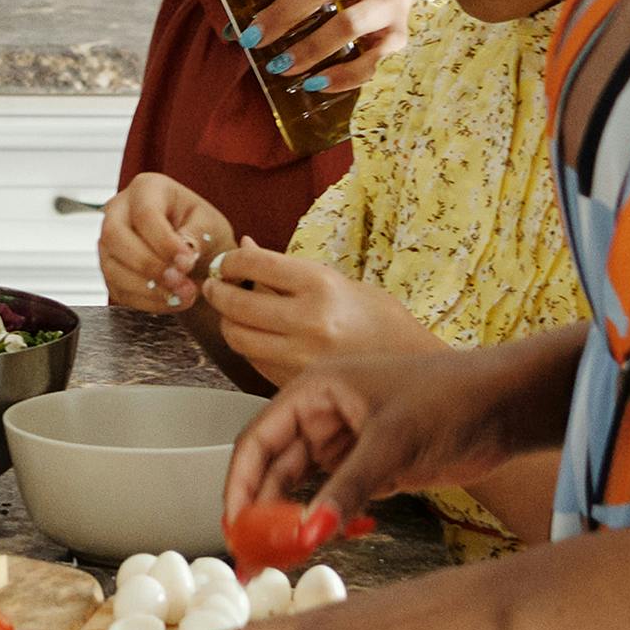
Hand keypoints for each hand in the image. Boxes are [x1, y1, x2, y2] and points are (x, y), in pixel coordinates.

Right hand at [96, 173, 234, 316]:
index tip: (188, 262)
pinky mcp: (110, 270)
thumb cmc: (204, 231)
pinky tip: (173, 302)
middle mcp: (119, 211)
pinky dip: (147, 302)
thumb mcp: (211, 225)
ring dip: (148, 288)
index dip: (164, 241)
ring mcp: (109, 242)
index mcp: (146, 188)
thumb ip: (197, 235)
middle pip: (114, 236)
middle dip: (148, 265)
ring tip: (184, 296)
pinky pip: (118, 290)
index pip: (144, 213)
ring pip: (111, 266)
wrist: (199, 255)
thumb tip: (184, 253)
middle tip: (180, 283)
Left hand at [200, 247, 441, 385]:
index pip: (253, 263)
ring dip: (228, 321)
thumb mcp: (337, 280)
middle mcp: (309, 321)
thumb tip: (244, 246)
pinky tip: (257, 336)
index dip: (229, 261)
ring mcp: (302, 356)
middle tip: (215, 285)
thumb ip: (286, 269)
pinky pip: (254, 361)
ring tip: (233, 311)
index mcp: (320, 285)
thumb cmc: (380, 319)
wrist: (413, 365)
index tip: (226, 262)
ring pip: (238, 337)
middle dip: (218, 291)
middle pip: (236, 304)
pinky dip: (248, 347)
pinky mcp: (298, 383)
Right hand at [221, 341, 549, 543]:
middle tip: (256, 555)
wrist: (508, 406)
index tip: (235, 525)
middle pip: (276, 468)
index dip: (240, 484)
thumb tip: (308, 532)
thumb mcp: (392, 443)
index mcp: (314, 391)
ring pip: (305, 488)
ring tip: (286, 557)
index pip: (257, 440)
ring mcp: (348, 444)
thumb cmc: (450, 398)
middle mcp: (323, 416)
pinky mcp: (373, 468)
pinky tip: (330, 540)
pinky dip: (329, 521)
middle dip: (263, 511)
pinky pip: (336, 499)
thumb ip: (347, 489)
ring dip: (295, 520)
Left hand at [230, 0, 419, 92]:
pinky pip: (372, 60)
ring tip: (278, 66)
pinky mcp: (402, 36)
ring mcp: (390, 3)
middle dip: (282, 14)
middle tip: (253, 37)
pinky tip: (315, 83)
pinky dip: (342, 75)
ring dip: (308, 49)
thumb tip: (233, 23)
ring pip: (347, 25)